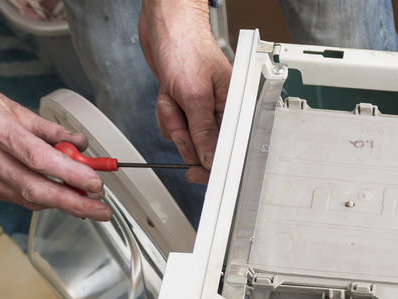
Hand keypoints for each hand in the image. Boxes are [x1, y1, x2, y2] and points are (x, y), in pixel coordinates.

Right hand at [0, 27, 109, 220]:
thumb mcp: (14, 106)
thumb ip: (50, 131)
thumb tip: (82, 146)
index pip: (37, 158)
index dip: (70, 175)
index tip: (95, 184)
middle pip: (34, 188)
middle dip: (73, 202)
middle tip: (101, 209)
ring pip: (27, 198)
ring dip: (61, 202)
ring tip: (86, 201)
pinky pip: (16, 198)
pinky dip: (40, 198)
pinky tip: (56, 194)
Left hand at [138, 0, 230, 184]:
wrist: (164, 25)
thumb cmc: (186, 46)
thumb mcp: (195, 95)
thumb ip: (203, 131)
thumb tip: (210, 160)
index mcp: (234, 108)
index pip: (229, 149)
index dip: (213, 165)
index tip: (200, 174)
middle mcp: (220, 111)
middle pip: (204, 147)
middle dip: (185, 134)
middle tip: (180, 118)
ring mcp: (200, 110)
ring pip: (184, 137)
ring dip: (172, 120)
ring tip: (173, 96)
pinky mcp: (184, 107)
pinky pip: (173, 126)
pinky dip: (165, 113)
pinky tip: (168, 94)